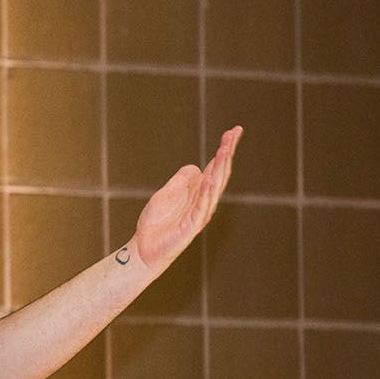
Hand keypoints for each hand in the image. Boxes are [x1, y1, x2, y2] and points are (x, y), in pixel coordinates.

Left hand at [132, 125, 242, 274]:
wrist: (144, 247)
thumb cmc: (157, 222)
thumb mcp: (168, 193)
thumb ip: (182, 180)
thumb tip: (197, 167)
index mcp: (198, 192)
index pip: (216, 167)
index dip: (225, 149)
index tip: (234, 131)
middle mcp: (203, 201)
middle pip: (220, 173)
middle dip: (227, 152)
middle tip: (235, 133)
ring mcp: (199, 213)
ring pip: (214, 187)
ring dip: (220, 168)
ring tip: (225, 149)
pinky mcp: (192, 225)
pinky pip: (202, 206)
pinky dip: (207, 193)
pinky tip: (211, 178)